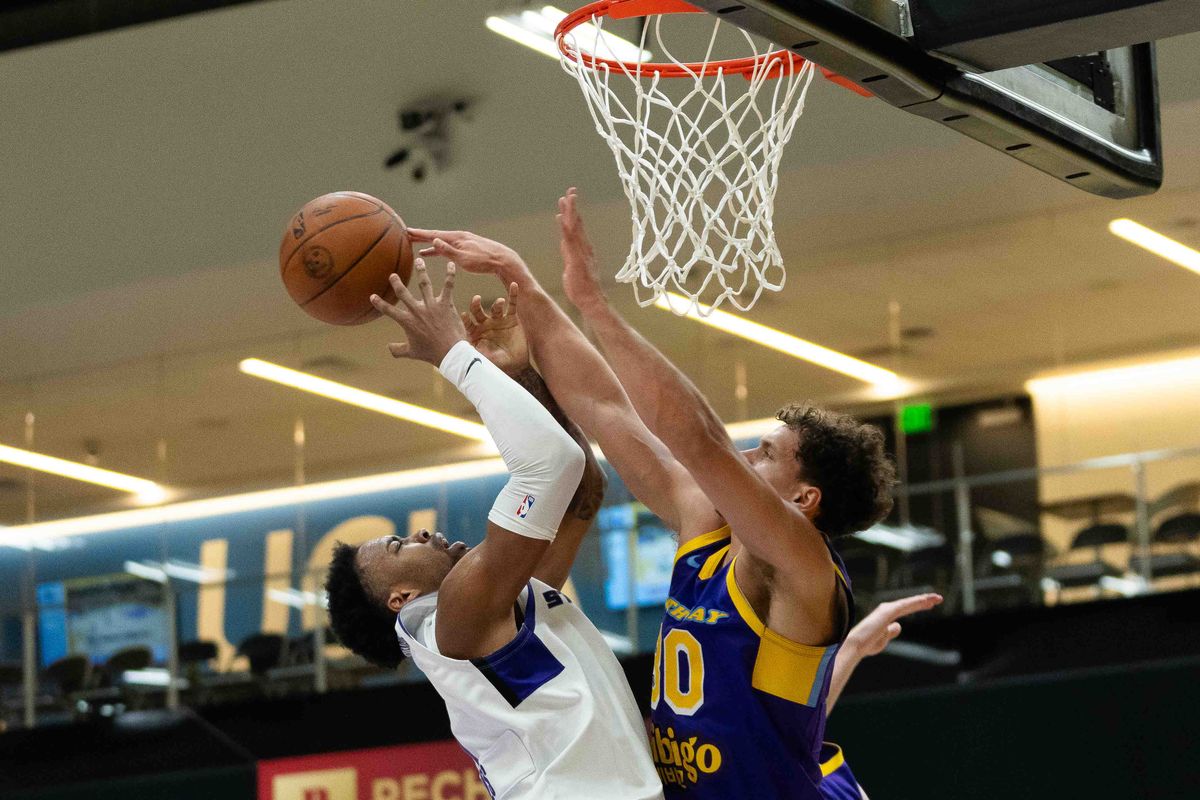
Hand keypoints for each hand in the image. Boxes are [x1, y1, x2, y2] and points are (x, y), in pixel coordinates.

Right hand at [370, 259, 465, 366]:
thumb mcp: (411, 353)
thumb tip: (388, 347)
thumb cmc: (431, 354)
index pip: (389, 311)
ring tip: (419, 260)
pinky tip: (451, 264)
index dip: (379, 304)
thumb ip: (398, 350)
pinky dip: (450, 275)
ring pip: (424, 284)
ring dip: (421, 271)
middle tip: (393, 275)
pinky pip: (448, 286)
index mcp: (408, 322)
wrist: (450, 353)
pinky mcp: (446, 304)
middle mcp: (418, 311)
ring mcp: (432, 306)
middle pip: (404, 293)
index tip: (372, 296)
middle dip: (397, 283)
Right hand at [407, 227, 528, 279]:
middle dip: (419, 236)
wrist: (503, 261)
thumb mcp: (464, 258)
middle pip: (434, 236)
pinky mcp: (465, 249)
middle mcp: (458, 237)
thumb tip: (433, 240)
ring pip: (439, 242)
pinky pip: (445, 248)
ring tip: (413, 244)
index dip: (419, 233)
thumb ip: (448, 251)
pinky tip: (430, 253)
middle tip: (404, 234)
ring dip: (426, 243)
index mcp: (456, 238)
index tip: (405, 230)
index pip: (433, 235)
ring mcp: (461, 242)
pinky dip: (436, 250)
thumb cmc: (484, 262)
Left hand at [462, 282, 528, 375]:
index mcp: (475, 333)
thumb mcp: (485, 361)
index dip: (466, 319)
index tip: (464, 315)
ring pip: (495, 308)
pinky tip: (514, 285)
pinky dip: (513, 295)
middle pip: (478, 311)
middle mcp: (485, 324)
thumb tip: (466, 357)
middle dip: (476, 305)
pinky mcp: (511, 319)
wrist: (515, 365)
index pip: (467, 324)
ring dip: (497, 303)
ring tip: (499, 302)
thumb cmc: (497, 364)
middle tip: (476, 299)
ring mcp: (498, 320)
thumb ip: (477, 356)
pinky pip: (512, 304)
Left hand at [558, 188, 606, 314]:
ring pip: (574, 228)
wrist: (590, 299)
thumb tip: (563, 242)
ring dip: (570, 212)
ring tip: (566, 198)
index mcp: (582, 248)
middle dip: (573, 206)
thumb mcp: (571, 266)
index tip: (568, 198)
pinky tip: (561, 218)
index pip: (576, 226)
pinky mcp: (576, 259)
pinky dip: (566, 228)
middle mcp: (583, 247)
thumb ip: (568, 253)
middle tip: (570, 190)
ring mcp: (581, 252)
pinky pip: (570, 240)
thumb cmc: (581, 287)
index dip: (573, 212)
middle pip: (577, 222)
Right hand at [844, 592, 942, 658]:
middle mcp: (886, 610)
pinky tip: (927, 601)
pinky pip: (905, 605)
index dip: (918, 605)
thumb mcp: (883, 639)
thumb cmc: (866, 644)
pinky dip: (916, 602)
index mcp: (885, 616)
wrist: (855, 645)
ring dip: (923, 600)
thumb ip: (891, 631)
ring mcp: (886, 609)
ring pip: (909, 603)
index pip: (905, 608)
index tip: (930, 605)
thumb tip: (899, 625)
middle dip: (923, 600)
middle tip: (938, 598)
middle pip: (909, 604)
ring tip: (937, 598)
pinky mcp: (887, 611)